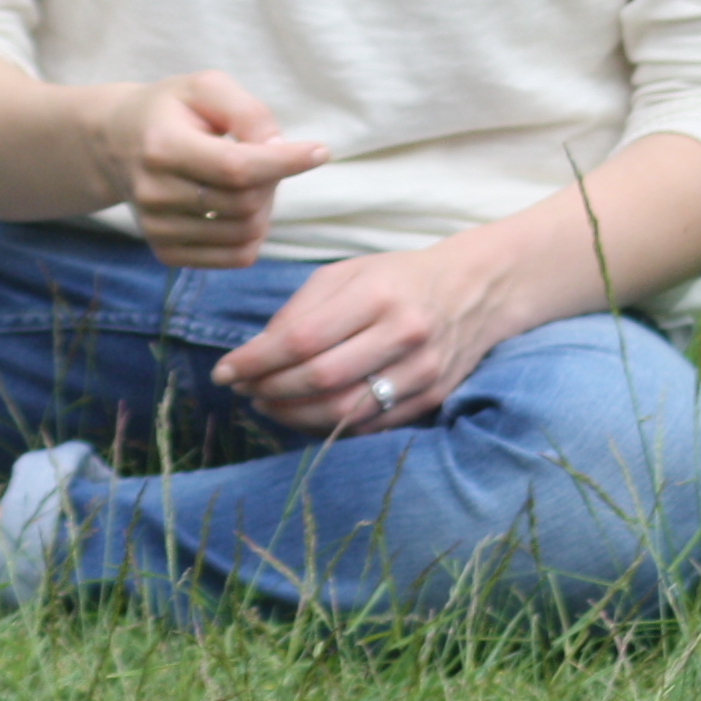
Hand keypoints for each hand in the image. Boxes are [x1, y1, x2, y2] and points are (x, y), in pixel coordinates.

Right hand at [97, 71, 327, 270]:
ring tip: (248, 179)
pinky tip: (239, 206)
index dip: (284, 162)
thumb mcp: (206, 88)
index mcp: (162, 147)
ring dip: (265, 206)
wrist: (115, 142)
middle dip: (273, 179)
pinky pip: (236, 257)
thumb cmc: (172, 110)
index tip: (320, 151)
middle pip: (246, 202)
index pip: (236, 168)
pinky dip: (253, 233)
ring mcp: (156, 228)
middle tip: (266, 156)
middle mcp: (153, 193)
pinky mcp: (166, 252)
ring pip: (246, 232)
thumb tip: (279, 149)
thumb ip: (248, 112)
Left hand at [213, 246, 500, 433]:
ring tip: (268, 404)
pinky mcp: (431, 396)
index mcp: (378, 294)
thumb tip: (254, 355)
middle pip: (319, 379)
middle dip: (269, 390)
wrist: (476, 289)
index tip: (225, 371)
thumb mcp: (347, 273)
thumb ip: (299, 309)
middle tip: (244, 389)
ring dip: (292, 415)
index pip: (301, 339)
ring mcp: (422, 369)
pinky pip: (368, 426)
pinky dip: (327, 427)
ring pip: (342, 412)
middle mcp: (404, 333)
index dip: (254, 361)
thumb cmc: (398, 278)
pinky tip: (306, 415)